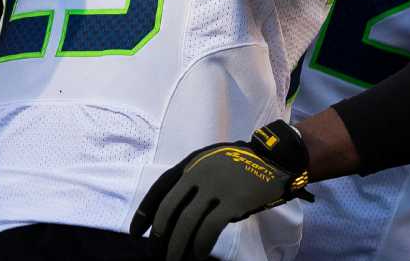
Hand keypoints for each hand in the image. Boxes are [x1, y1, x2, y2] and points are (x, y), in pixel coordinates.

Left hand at [131, 121, 313, 260]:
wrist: (273, 159)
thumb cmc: (241, 164)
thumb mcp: (210, 164)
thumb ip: (193, 183)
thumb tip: (176, 216)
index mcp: (190, 164)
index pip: (159, 189)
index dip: (144, 212)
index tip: (135, 232)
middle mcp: (198, 174)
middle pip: (169, 209)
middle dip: (160, 235)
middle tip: (158, 252)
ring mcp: (215, 187)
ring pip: (186, 222)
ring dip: (177, 246)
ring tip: (175, 260)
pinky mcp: (233, 201)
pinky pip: (209, 228)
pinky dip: (200, 245)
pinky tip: (198, 255)